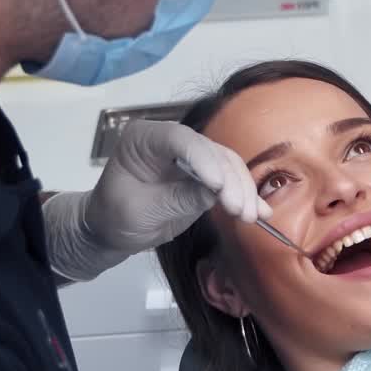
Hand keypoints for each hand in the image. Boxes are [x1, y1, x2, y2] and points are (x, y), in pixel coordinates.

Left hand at [43, 121, 268, 281]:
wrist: (109, 232)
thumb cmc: (113, 217)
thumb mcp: (139, 211)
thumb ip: (177, 199)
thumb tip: (215, 193)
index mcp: (145, 138)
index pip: (179, 140)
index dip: (203, 160)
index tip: (218, 187)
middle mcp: (173, 140)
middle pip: (211, 152)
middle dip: (230, 181)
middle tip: (238, 209)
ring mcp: (192, 156)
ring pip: (227, 164)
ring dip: (242, 190)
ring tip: (250, 216)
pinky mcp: (207, 174)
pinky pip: (230, 179)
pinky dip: (245, 196)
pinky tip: (260, 212)